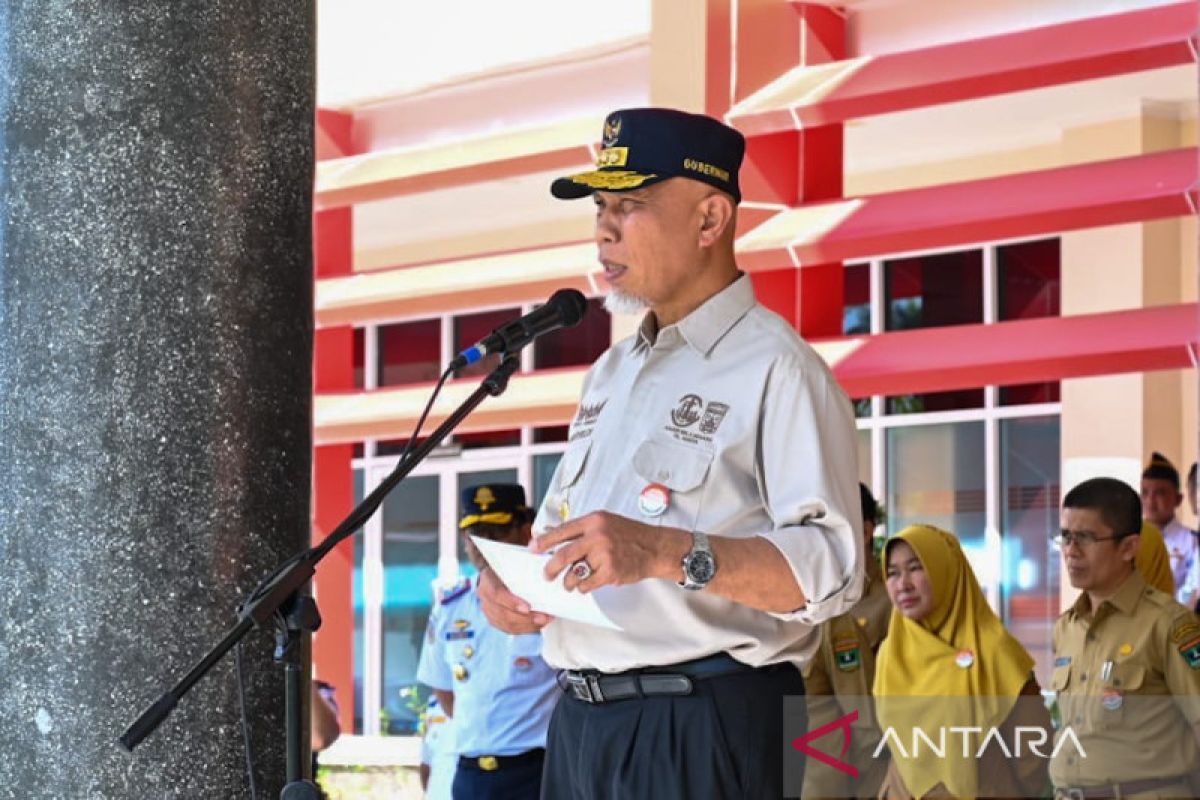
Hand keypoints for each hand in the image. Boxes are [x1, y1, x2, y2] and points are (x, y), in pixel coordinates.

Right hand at [477, 567, 552, 633]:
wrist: (497, 573)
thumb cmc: (509, 567)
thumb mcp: (513, 564)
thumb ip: (522, 571)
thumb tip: (543, 577)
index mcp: (487, 578)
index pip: (497, 593)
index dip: (511, 602)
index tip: (527, 608)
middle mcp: (484, 596)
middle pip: (503, 613)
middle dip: (525, 618)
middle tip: (543, 617)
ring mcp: (488, 610)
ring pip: (507, 624)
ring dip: (529, 625)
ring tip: (545, 620)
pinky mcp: (494, 620)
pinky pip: (510, 629)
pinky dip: (526, 628)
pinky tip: (538, 624)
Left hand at [532, 511, 689, 592]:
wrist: (655, 548)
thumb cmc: (630, 535)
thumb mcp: (606, 523)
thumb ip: (584, 531)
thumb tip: (556, 541)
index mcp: (594, 521)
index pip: (562, 530)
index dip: (544, 541)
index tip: (532, 548)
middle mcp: (598, 536)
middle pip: (564, 554)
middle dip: (550, 567)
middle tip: (545, 574)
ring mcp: (605, 555)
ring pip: (574, 573)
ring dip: (568, 582)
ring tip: (569, 583)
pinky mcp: (611, 572)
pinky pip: (587, 584)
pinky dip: (583, 587)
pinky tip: (586, 585)